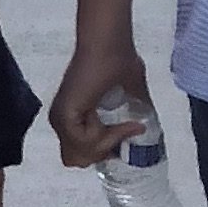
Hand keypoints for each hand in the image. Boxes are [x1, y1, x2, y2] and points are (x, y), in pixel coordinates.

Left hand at [49, 44, 150, 167]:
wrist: (110, 45)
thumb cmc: (120, 61)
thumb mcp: (130, 97)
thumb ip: (132, 117)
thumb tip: (147, 131)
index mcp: (71, 117)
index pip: (80, 155)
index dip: (105, 151)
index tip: (127, 132)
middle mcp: (61, 121)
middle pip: (77, 161)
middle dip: (103, 152)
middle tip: (120, 131)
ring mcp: (60, 119)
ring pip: (82, 156)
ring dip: (107, 142)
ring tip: (116, 119)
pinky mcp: (65, 115)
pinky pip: (86, 143)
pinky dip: (104, 135)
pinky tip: (105, 114)